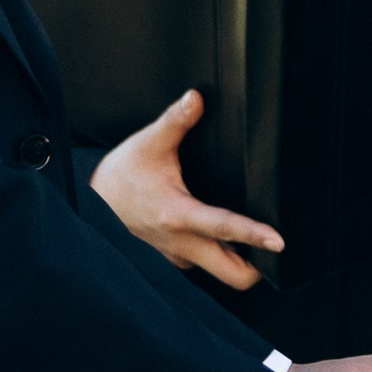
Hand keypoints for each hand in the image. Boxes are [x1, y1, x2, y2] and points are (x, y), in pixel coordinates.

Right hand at [90, 89, 282, 289]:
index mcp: (178, 215)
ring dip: (240, 260)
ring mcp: (178, 256)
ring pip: (220, 272)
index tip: (278, 242)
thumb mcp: (149, 143)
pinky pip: (206, 264)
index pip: (224, 228)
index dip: (254, 236)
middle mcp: (181, 244)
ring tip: (257, 240)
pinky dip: (221, 254)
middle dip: (257, 266)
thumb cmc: (122, 174)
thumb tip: (196, 98)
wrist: (93, 201)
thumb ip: (175, 120)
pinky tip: (226, 235)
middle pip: (231, 273)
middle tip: (275, 247)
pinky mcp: (175, 258)